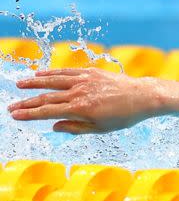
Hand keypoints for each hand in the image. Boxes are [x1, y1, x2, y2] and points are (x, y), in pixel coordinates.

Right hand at [8, 68, 164, 133]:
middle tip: (11, 106)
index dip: (30, 114)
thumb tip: (53, 125)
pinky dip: (53, 72)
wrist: (143, 97)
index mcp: (81, 109)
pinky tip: (42, 73)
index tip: (15, 115)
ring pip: (55, 80)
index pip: (48, 111)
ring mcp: (85, 80)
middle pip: (47, 97)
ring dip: (35, 82)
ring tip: (20, 84)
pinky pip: (68, 71)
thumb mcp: (100, 129)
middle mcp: (80, 92)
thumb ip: (75, 128)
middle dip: (27, 102)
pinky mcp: (91, 72)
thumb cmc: (123, 116)